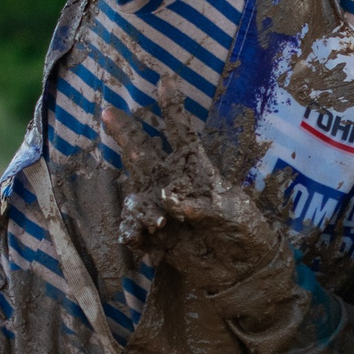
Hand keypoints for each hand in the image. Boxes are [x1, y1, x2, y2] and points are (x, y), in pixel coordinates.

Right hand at [108, 77, 283, 295]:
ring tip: (156, 225)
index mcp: (197, 170)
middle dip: (126, 132)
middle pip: (144, 152)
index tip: (165, 79)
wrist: (242, 274)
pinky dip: (134, 235)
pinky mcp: (155, 235)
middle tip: (107, 112)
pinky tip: (143, 244)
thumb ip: (203, 206)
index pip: (181, 133)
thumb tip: (172, 198)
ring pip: (135, 195)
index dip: (172, 107)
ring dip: (140, 208)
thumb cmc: (245, 234)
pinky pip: (134, 229)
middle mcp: (174, 183)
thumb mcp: (232, 215)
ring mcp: (161, 208)